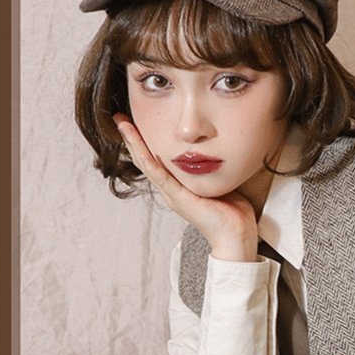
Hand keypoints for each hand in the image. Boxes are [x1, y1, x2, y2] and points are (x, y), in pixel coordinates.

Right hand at [114, 114, 258, 260]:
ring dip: (134, 144)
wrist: (235, 236)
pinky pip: (161, 177)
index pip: (155, 159)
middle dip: (132, 138)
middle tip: (119, 117)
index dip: (144, 141)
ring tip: (122, 125)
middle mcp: (170, 191)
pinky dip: (149, 162)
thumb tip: (216, 150)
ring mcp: (172, 195)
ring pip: (147, 165)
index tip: (135, 120)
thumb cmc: (231, 213)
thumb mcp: (217, 183)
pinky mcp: (179, 199)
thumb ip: (210, 169)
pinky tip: (140, 150)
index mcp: (178, 187)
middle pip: (145, 159)